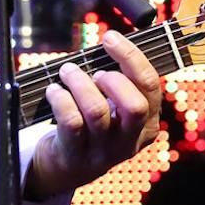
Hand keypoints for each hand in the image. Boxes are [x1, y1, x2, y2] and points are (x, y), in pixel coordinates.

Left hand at [25, 30, 163, 199]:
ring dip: (79, 83)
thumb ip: (119, 81)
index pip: (150, 85)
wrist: (68, 167)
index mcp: (147, 123)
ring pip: (97, 112)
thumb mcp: (115, 108)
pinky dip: (60, 99)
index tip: (110, 37)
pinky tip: (54, 91)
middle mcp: (130, 140)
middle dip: (113, 79)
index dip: (131, 56)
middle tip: (94, 72)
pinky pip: (71, 122)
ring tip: (67, 72)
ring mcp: (104, 152)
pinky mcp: (77, 156)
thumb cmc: (93, 125)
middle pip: (135, 106)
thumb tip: (109, 43)